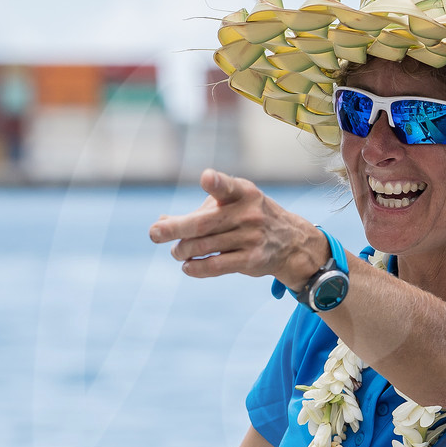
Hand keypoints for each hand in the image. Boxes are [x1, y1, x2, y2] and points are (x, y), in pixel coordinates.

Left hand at [149, 169, 328, 286]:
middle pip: (203, 224)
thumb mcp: (231, 205)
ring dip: (182, 251)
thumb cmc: (250, 218)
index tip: (206, 178)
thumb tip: (161, 221)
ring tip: (176, 252)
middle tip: (154, 233)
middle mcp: (248, 213)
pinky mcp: (251, 260)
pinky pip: (215, 266)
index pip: (226, 186)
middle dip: (175, 229)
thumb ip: (199, 211)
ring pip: (203, 246)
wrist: (291, 242)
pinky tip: (187, 266)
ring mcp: (251, 237)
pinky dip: (195, 268)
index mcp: (242, 193)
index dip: (216, 182)